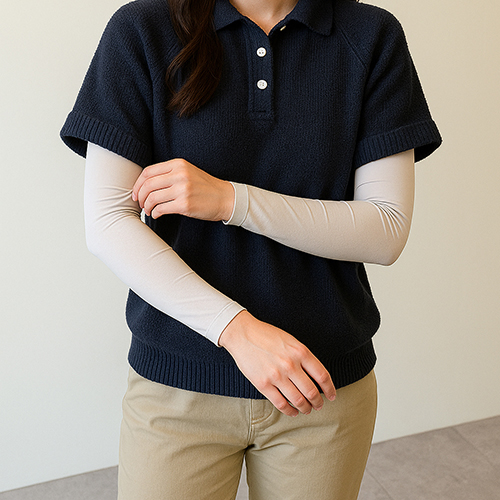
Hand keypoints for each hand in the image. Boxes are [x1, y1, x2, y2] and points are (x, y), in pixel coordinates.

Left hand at [132, 159, 234, 220]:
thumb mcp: (188, 172)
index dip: (138, 184)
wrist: (225, 198)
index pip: (148, 172)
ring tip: (149, 211)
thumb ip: (169, 173)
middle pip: (148, 185)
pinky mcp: (185, 204)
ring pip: (152, 198)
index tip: (136, 193)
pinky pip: (161, 209)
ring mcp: (182, 190)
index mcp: (178, 164)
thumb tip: (145, 184)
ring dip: (147, 207)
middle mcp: (179, 175)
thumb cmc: (205, 187)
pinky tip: (157, 215)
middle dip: (140, 196)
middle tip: (140, 204)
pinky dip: (155, 213)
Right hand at [219, 311, 335, 416]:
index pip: (322, 376)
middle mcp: (291, 364)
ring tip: (307, 410)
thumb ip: (303, 357)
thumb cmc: (267, 336)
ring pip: (298, 400)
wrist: (243, 334)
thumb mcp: (291, 341)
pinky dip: (290, 411)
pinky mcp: (263, 384)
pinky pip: (281, 404)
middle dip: (318, 402)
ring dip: (306, 408)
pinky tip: (293, 411)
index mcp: (300, 351)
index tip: (332, 396)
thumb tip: (316, 378)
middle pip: (312, 391)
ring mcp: (277, 375)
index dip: (330, 389)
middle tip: (319, 405)